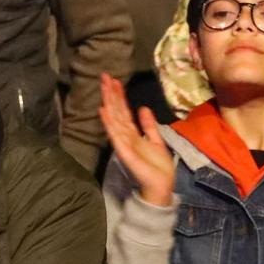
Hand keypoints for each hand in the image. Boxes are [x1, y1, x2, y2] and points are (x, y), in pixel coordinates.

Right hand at [97, 72, 174, 206]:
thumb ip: (149, 125)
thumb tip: (143, 107)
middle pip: (117, 111)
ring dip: (109, 102)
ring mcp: (123, 142)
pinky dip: (109, 122)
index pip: (124, 111)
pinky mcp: (123, 151)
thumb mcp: (156, 140)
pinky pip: (115, 134)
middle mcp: (126, 136)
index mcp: (134, 134)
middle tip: (104, 76)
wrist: (160, 187)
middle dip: (111, 94)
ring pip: (114, 118)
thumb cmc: (159, 167)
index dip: (120, 96)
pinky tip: (103, 110)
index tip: (115, 80)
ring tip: (104, 86)